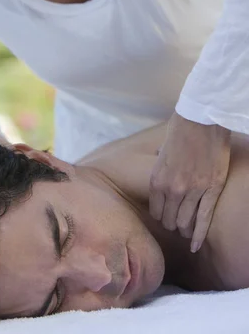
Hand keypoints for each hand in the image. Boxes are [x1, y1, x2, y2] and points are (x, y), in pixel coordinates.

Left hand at [149, 112, 230, 252]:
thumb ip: (160, 164)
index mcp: (157, 179)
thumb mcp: (162, 150)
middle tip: (177, 225)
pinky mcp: (211, 190)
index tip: (165, 217)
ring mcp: (192, 191)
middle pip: (169, 220)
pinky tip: (196, 246)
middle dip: (172, 224)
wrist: (200, 120)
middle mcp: (172, 189)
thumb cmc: (180, 130)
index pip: (155, 211)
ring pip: (185, 222)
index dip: (161, 216)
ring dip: (185, 229)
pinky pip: (204, 219)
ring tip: (187, 233)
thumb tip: (159, 160)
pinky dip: (199, 235)